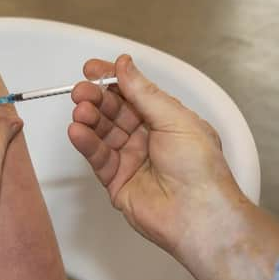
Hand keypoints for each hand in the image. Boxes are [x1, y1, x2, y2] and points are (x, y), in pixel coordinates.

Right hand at [69, 56, 243, 254]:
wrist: (199, 215)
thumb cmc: (201, 169)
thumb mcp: (175, 119)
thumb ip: (143, 92)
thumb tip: (124, 65)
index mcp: (166, 119)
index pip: (132, 92)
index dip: (111, 79)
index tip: (92, 69)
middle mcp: (147, 136)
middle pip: (113, 110)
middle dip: (95, 98)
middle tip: (81, 92)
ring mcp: (131, 157)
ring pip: (102, 131)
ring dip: (88, 118)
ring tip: (80, 111)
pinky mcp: (116, 179)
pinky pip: (97, 156)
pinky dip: (85, 142)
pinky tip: (77, 131)